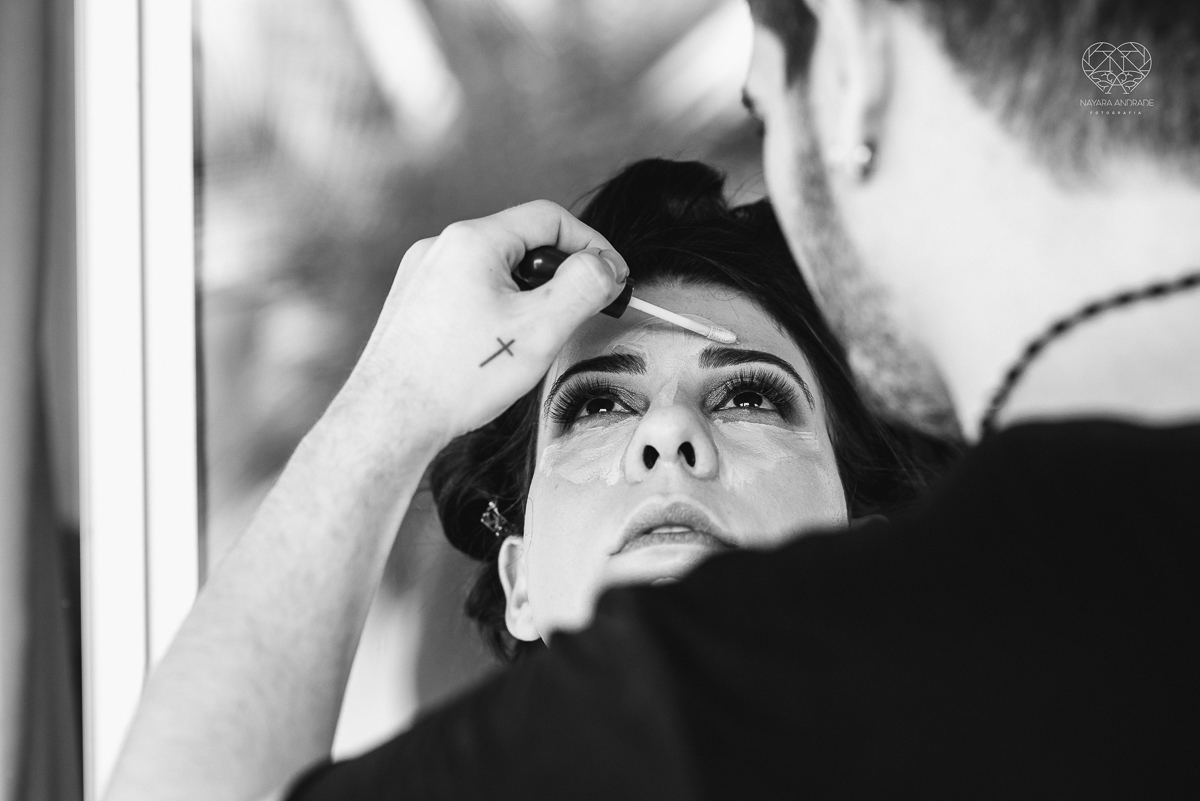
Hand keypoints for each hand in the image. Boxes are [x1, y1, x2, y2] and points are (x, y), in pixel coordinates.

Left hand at [339, 199, 628, 446]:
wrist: (389, 420)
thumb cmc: (461, 377)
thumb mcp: (540, 330)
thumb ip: (584, 287)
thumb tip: (606, 266)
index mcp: (472, 240)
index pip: (550, 218)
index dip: (593, 246)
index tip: (613, 280)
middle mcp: (440, 246)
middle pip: (521, 242)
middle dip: (557, 275)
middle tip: (578, 314)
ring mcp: (420, 273)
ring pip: (494, 269)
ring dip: (526, 295)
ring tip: (532, 339)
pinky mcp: (410, 302)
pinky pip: (467, 290)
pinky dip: (494, 309)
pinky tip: (492, 349)